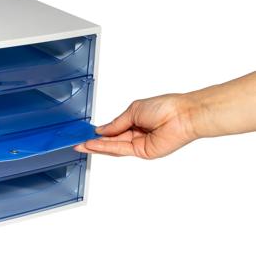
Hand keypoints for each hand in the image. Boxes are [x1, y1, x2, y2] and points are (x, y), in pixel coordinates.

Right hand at [74, 94, 196, 158]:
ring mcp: (139, 144)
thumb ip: (116, 123)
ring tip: (81, 145)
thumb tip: (102, 130)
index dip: (99, 132)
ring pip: (113, 147)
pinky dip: (106, 147)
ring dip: (97, 147)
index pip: (113, 129)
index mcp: (135, 121)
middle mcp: (136, 134)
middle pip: (111, 141)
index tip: (85, 133)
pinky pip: (120, 150)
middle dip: (94, 142)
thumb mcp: (133, 110)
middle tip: (78, 143)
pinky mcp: (143, 152)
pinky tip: (94, 145)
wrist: (182, 115)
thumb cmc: (165, 107)